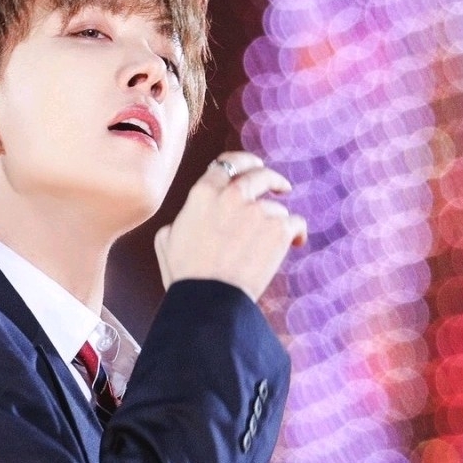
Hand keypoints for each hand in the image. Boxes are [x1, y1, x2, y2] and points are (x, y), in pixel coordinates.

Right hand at [154, 151, 306, 301]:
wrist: (209, 299)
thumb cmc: (184, 274)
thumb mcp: (166, 238)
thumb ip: (183, 217)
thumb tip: (192, 215)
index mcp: (203, 193)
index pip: (226, 164)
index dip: (240, 163)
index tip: (251, 167)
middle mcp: (231, 195)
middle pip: (259, 174)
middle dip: (272, 178)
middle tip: (280, 186)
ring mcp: (257, 211)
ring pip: (276, 208)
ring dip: (274, 222)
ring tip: (267, 244)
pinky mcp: (278, 230)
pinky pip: (295, 223)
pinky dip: (296, 233)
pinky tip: (294, 243)